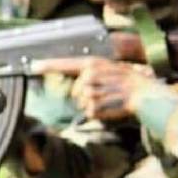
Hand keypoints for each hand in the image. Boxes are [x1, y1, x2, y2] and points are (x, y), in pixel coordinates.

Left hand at [32, 57, 154, 120]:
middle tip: (105, 94)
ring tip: (110, 99)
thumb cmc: (129, 82)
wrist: (144, 94)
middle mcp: (88, 76)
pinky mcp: (93, 106)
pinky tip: (110, 107)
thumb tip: (77, 86)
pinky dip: (98, 114)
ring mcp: (90, 91)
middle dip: (85, 96)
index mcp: (93, 64)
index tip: (33, 65)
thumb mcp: (109, 70)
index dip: (48, 65)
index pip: (65, 63)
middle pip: (75, 92)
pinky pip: (89, 113)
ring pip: (81, 103)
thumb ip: (91, 74)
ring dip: (93, 105)